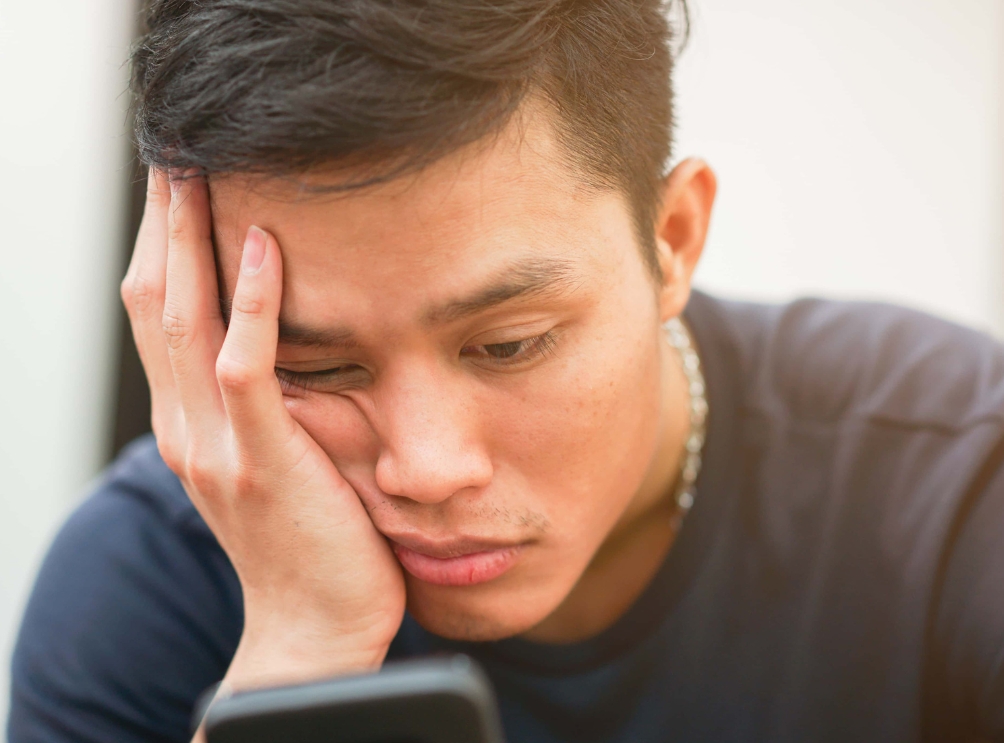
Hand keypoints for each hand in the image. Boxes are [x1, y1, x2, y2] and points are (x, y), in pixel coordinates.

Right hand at [120, 170, 406, 691]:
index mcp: (190, 426)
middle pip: (154, 303)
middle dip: (161, 224)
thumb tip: (292, 348)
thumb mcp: (276, 464)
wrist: (315, 631)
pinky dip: (256, 301)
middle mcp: (188, 429)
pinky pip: (249, 367)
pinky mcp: (262, 461)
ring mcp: (217, 446)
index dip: (161, 245)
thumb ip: (268, 408)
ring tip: (201, 170)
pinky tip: (267, 244)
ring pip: (185, 320)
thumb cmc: (313, 547)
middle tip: (176, 151)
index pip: (160, 315)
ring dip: (190, 239)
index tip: (178, 185)